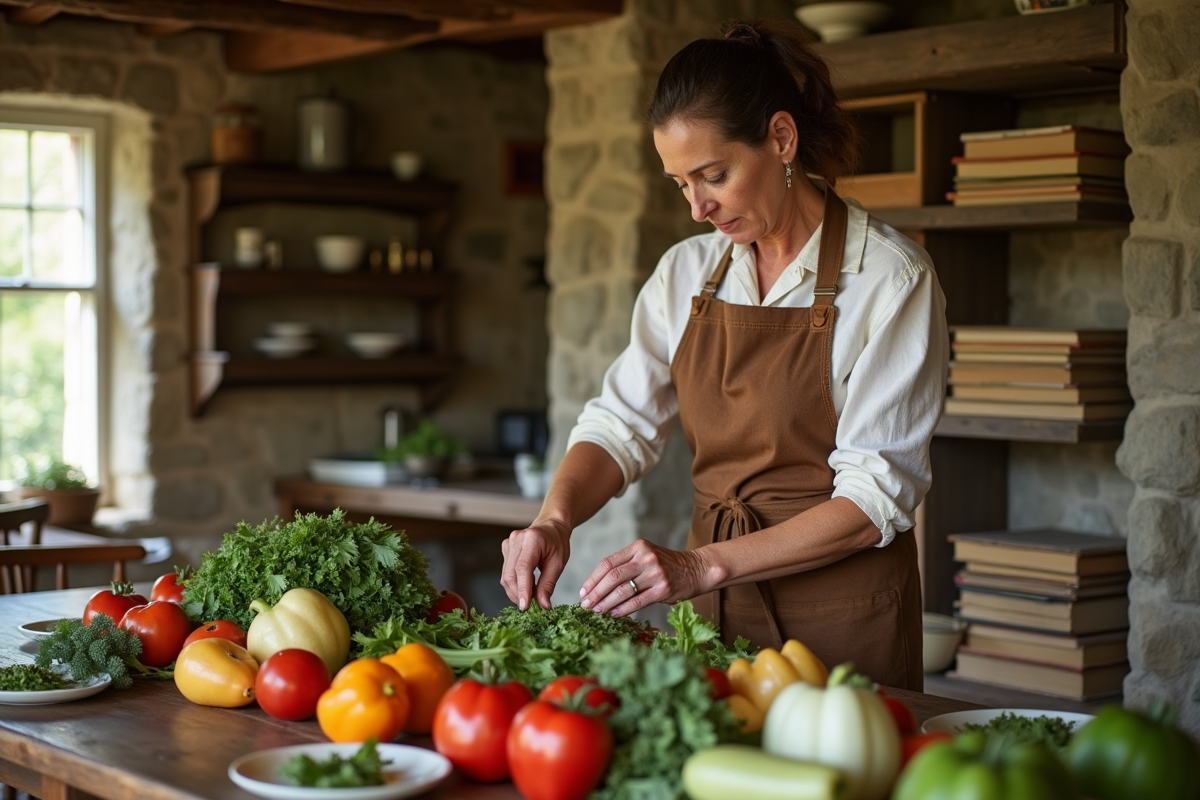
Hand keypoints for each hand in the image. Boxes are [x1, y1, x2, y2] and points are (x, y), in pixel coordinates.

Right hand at [501, 519, 570, 610]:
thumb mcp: (558, 563)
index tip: (525, 607)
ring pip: (506, 576)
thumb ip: (548, 584)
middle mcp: (516, 540)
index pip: (522, 568)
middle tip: (531, 607)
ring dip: (516, 591)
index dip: (522, 589)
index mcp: (532, 539)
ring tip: (531, 597)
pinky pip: (506, 572)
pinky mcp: (505, 549)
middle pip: (510, 574)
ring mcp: (508, 543)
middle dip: (518, 594)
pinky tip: (526, 586)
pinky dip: (515, 584)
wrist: (551, 526)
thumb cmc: (557, 543)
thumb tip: (543, 606)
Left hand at [579, 539, 708, 616]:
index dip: (593, 579)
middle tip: (585, 604)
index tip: (583, 591)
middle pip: (612, 577)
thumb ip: (626, 566)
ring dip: (606, 603)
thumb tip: (598, 587)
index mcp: (638, 547)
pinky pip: (637, 601)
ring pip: (623, 590)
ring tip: (597, 611)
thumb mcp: (646, 557)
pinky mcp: (663, 589)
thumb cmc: (666, 566)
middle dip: (596, 592)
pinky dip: (623, 609)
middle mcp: (646, 558)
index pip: (608, 563)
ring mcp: (655, 573)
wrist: (696, 569)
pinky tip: (614, 614)